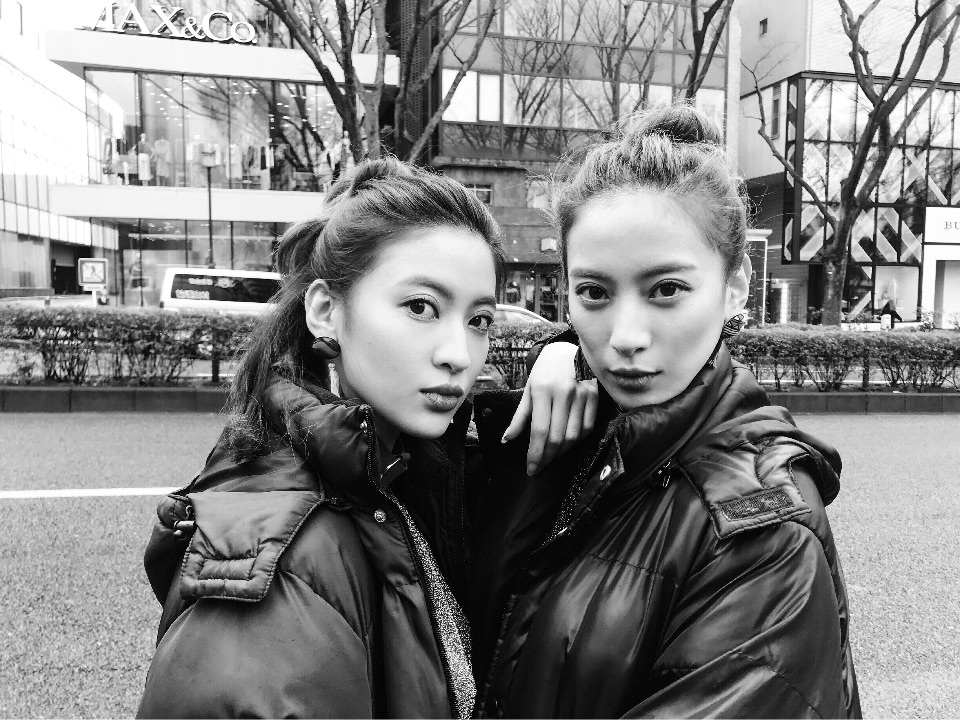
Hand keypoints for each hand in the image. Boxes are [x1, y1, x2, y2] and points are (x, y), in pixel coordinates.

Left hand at [502, 342, 598, 475]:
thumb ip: (519, 417)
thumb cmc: (545, 371)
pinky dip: (577, 440)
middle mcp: (563, 393)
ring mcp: (581, 395)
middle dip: (547, 457)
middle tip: (540, 466)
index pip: (539, 431)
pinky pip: (587, 428)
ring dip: (561, 452)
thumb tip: (506, 440)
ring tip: (551, 456)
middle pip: (557, 437)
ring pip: (573, 436)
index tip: (531, 468)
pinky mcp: (594, 396)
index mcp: (542, 390)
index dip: (535, 454)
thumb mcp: (528, 390)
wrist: (568, 349)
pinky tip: (567, 442)